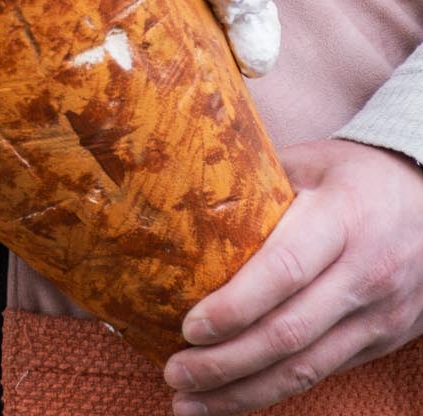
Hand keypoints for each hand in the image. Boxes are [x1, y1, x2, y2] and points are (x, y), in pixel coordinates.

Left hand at [163, 138, 422, 412]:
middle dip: (226, 362)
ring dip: (243, 393)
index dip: (236, 305)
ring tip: (189, 403)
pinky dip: (275, 390)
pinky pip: (322, 373)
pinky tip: (234, 397)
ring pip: (306, 369)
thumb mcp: (313, 162)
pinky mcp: (380, 342)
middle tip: (175, 372)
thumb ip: (259, 184)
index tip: (189, 326)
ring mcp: (378, 315)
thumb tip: (182, 194)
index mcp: (342, 218)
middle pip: (289, 333)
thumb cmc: (355, 175)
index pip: (284, 269)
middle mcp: (364, 273)